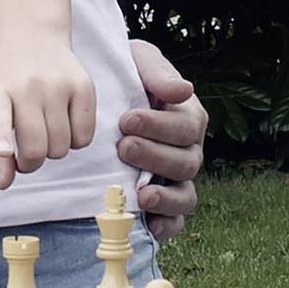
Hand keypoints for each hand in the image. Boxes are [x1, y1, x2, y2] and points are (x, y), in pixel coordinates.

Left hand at [0, 26, 96, 188]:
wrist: (30, 36)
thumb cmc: (3, 80)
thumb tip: (5, 183)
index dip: (2, 138)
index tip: (6, 151)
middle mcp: (28, 86)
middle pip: (37, 149)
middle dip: (31, 162)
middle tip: (25, 152)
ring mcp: (58, 84)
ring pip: (62, 148)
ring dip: (52, 151)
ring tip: (43, 130)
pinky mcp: (84, 86)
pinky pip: (85, 138)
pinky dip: (74, 141)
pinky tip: (62, 123)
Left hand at [120, 37, 206, 239]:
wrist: (99, 96)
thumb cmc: (123, 77)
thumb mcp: (138, 62)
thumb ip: (157, 73)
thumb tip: (183, 90)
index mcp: (189, 118)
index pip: (185, 126)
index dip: (158, 126)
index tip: (126, 120)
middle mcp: (189, 151)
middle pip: (186, 162)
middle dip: (154, 157)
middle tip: (123, 148)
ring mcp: (177, 180)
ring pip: (185, 195)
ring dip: (165, 197)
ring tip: (142, 195)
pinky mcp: (164, 203)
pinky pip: (176, 221)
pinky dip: (167, 225)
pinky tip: (149, 224)